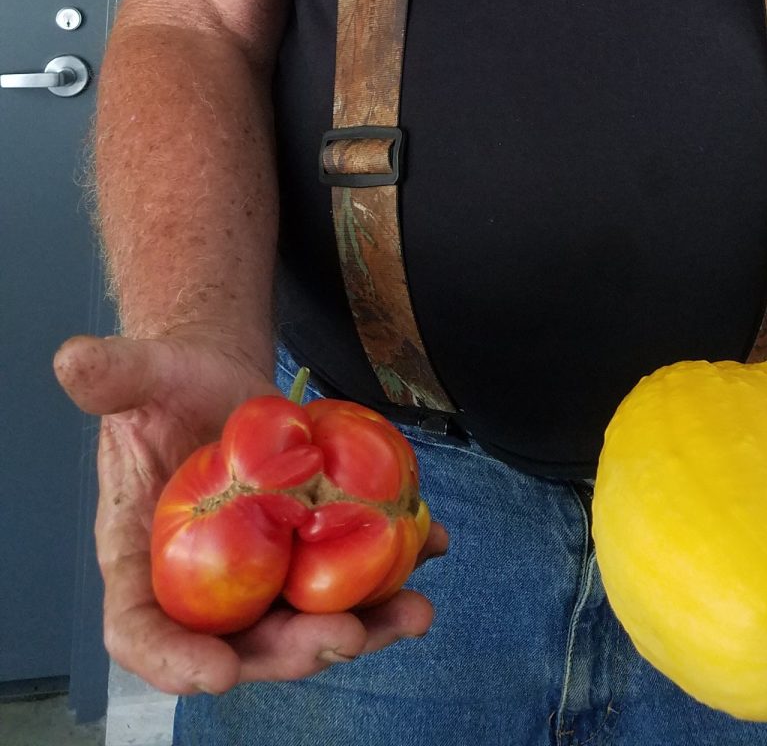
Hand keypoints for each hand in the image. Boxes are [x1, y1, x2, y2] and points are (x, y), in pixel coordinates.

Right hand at [54, 332, 448, 694]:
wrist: (221, 379)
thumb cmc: (171, 386)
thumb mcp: (142, 375)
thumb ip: (110, 376)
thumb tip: (73, 359)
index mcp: (142, 560)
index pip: (142, 631)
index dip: (176, 662)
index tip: (220, 671)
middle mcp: (203, 584)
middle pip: (243, 641)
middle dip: (295, 649)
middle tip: (346, 635)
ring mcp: (262, 572)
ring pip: (307, 620)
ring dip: (363, 626)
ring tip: (414, 612)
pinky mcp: (309, 548)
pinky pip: (352, 574)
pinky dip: (395, 568)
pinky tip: (431, 544)